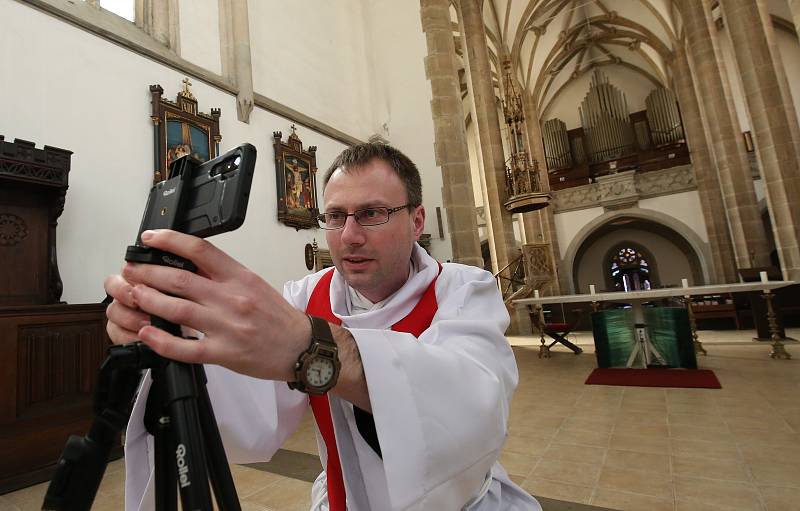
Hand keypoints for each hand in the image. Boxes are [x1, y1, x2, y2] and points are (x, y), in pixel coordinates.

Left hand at [105, 229, 309, 381]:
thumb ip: (222, 275)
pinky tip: (146, 333)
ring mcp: (227, 327)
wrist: (300, 347)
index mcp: (240, 277)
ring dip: (148, 301)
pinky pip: (186, 347)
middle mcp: (232, 299)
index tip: (149, 238)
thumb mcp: (254, 284)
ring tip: (133, 295)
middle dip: (148, 273)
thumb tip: (186, 263)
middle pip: (181, 279)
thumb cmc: (277, 317)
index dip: (170, 240)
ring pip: (177, 310)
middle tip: (130, 271)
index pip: (201, 250)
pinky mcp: (224, 353)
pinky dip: (161, 340)